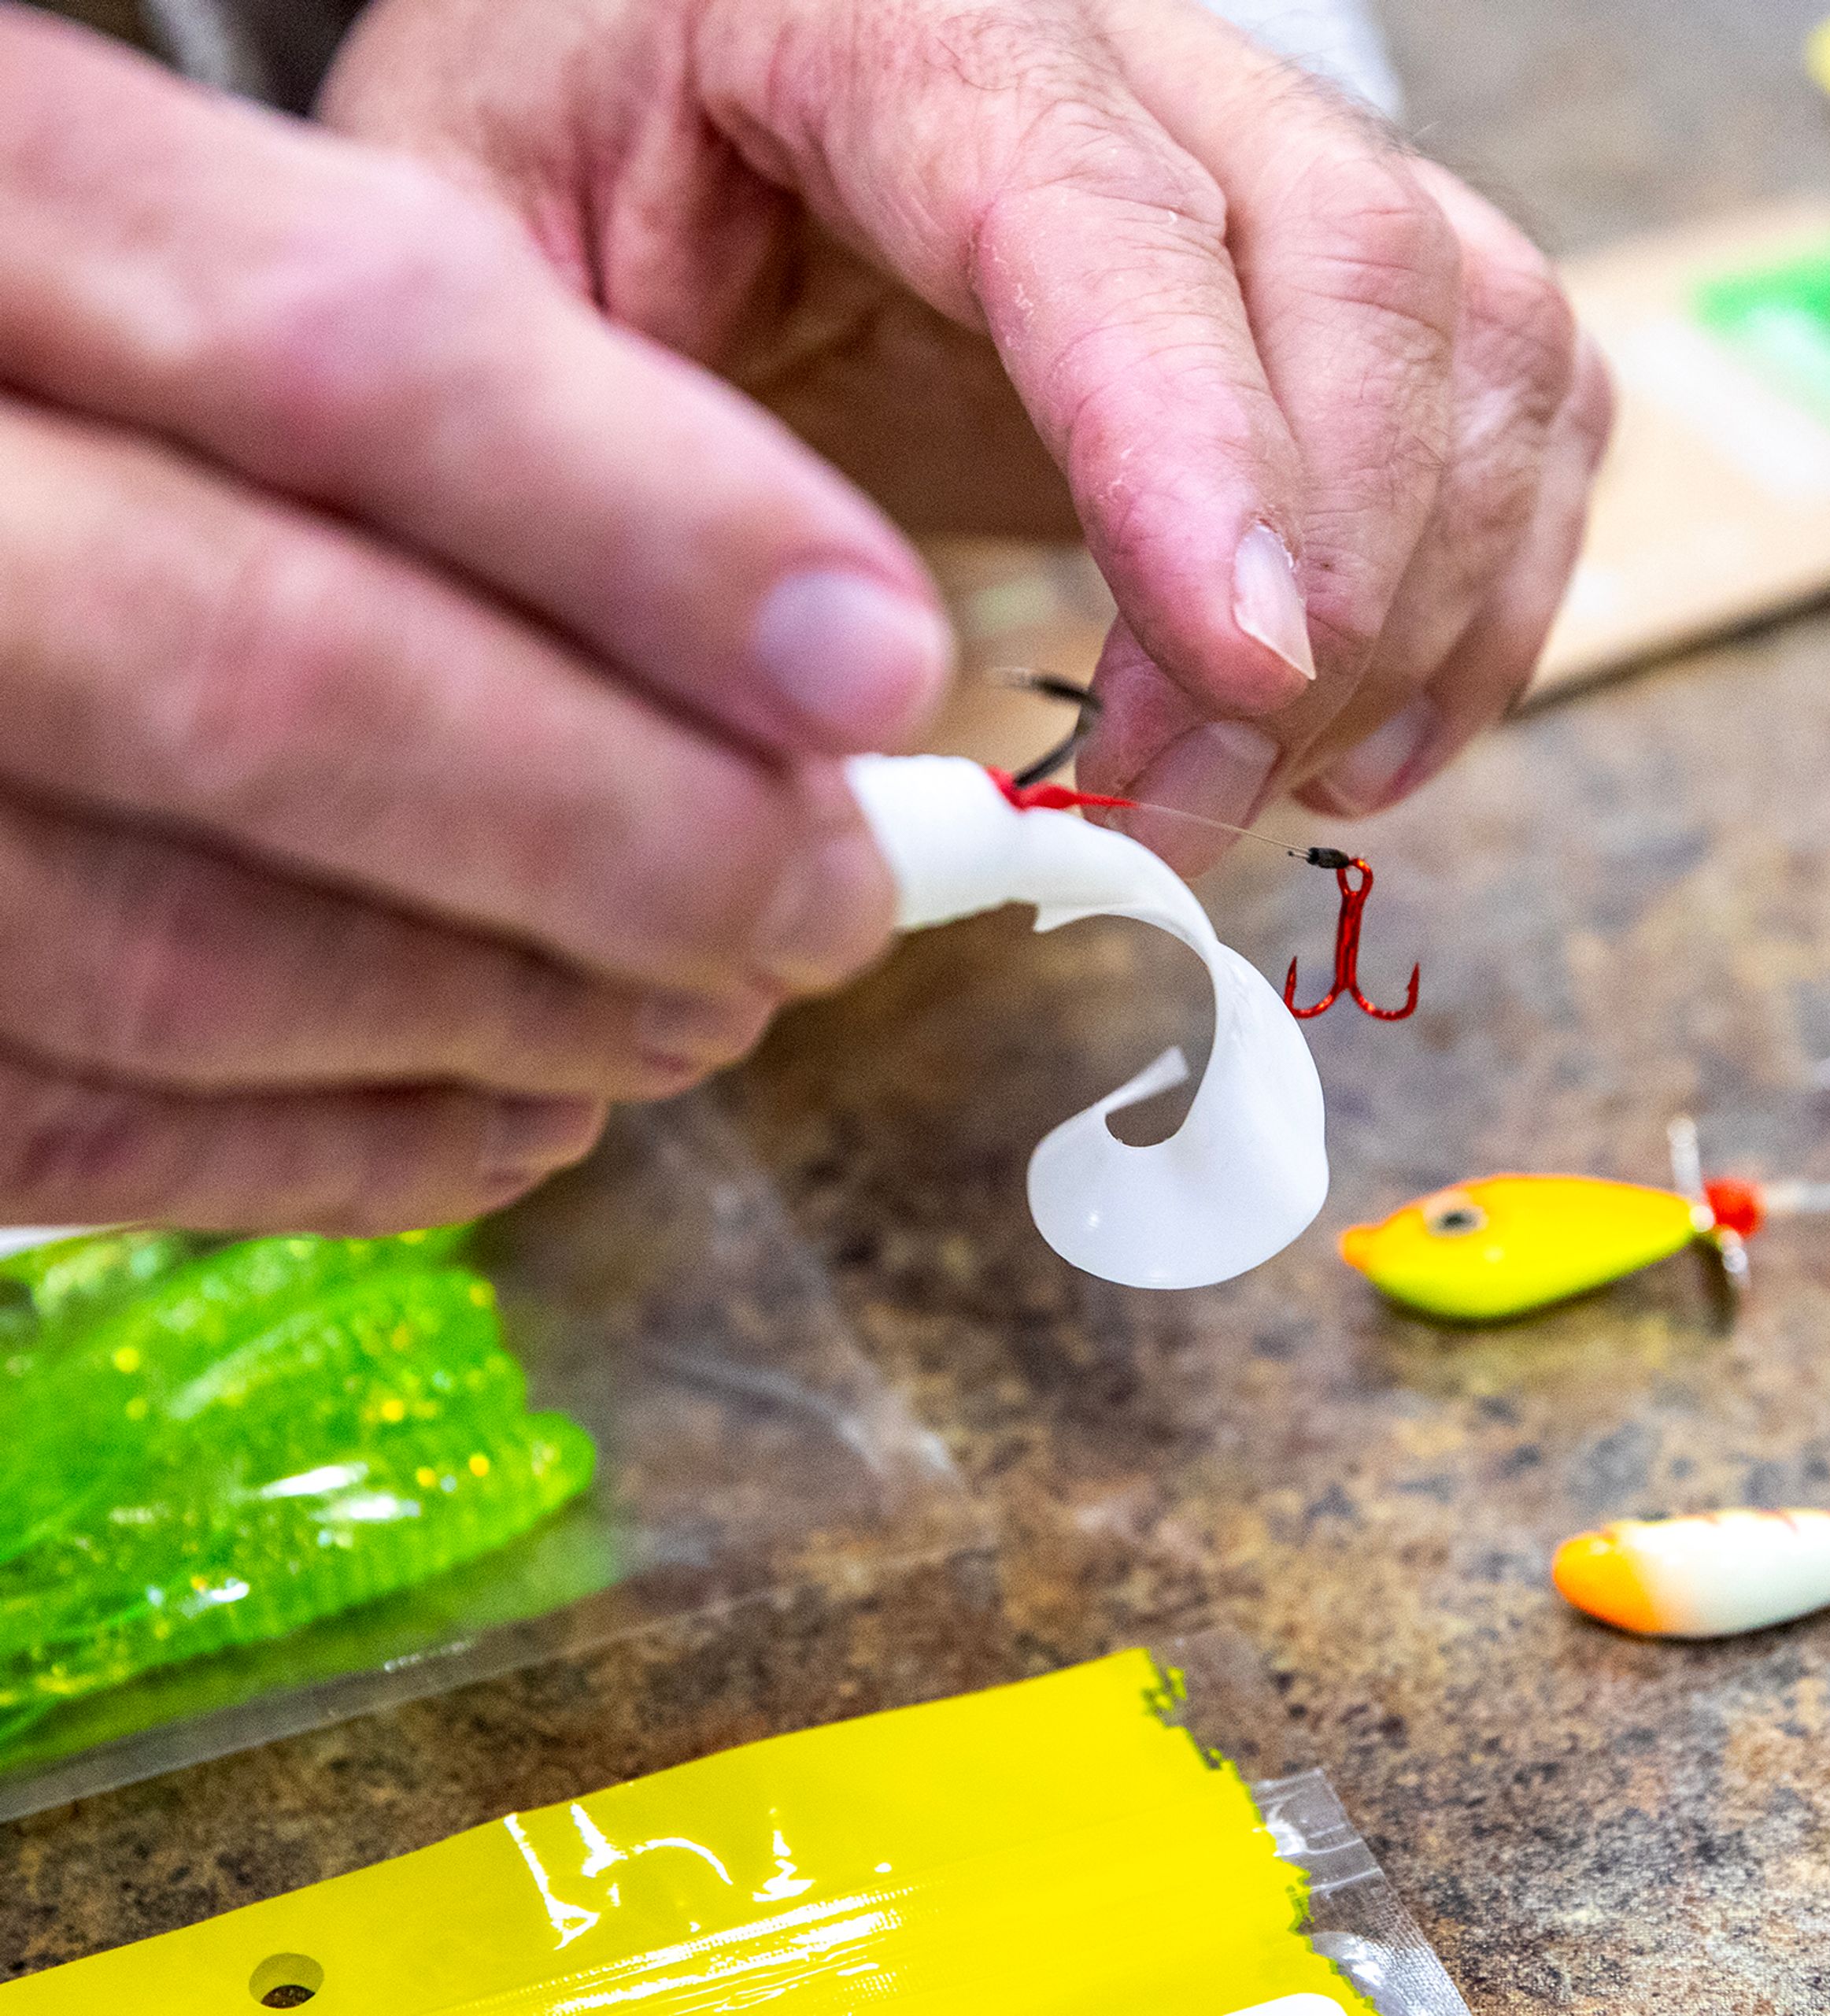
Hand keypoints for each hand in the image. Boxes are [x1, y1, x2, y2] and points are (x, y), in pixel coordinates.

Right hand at [0, 11, 953, 1232]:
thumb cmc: (74, 374)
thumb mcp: (199, 258)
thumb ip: (443, 388)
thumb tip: (812, 635)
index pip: (348, 349)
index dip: (660, 529)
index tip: (875, 658)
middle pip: (277, 677)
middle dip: (631, 826)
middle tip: (828, 898)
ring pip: (185, 949)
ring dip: (524, 1006)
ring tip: (715, 1003)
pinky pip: (83, 1122)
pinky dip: (354, 1139)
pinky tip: (531, 1108)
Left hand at [322, 0, 1613, 874]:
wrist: (682, 108)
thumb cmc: (577, 180)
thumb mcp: (469, 264)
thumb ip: (579, 450)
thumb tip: (809, 712)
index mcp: (887, 14)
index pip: (1099, 212)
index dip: (1196, 442)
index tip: (1241, 659)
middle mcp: (1127, 48)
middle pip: (1353, 264)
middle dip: (1328, 578)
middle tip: (1195, 801)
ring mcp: (1268, 140)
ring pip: (1479, 330)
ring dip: (1422, 606)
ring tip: (1269, 787)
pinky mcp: (1354, 254)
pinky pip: (1529, 392)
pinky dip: (1495, 587)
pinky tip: (1371, 730)